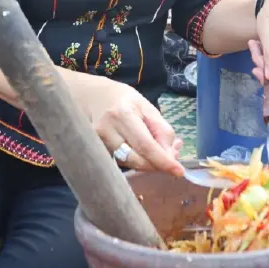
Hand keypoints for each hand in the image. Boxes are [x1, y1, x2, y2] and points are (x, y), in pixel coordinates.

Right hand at [69, 74, 183, 175]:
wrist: (90, 96)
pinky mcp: (95, 149)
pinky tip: (140, 152)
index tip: (179, 171)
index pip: (146, 145)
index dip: (163, 161)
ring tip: (157, 153)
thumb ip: (161, 129)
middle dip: (156, 165)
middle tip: (170, 163)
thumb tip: (171, 154)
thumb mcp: (146, 106)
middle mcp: (108, 129)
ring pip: (128, 163)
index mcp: (124, 114)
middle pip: (136, 159)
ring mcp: (98, 141)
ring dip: (146, 163)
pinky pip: (119, 162)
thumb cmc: (122, 99)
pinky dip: (134, 161)